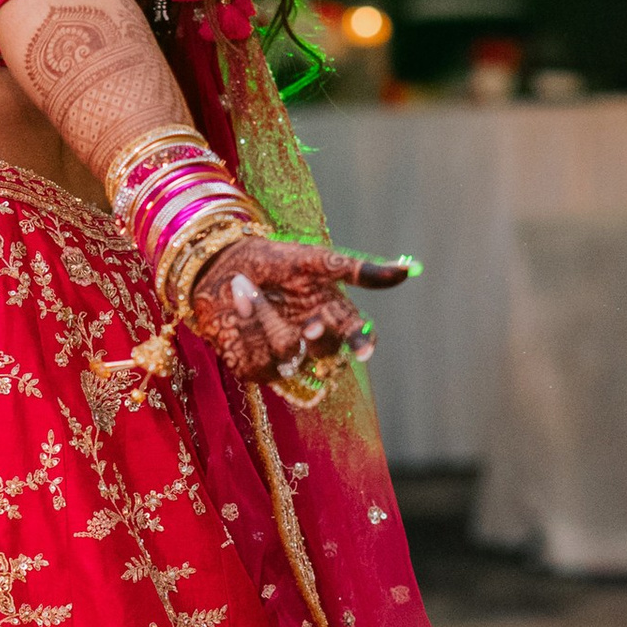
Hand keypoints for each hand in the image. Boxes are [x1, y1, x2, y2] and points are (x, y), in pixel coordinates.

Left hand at [186, 231, 414, 393]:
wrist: (219, 263)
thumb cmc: (270, 260)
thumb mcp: (314, 260)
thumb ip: (356, 270)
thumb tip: (407, 270)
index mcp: (331, 314)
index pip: (355, 336)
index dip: (360, 344)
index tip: (363, 349)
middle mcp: (310, 339)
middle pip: (327, 355)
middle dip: (318, 340)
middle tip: (309, 325)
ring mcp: (282, 356)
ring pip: (290, 357)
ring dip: (269, 323)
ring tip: (248, 289)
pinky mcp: (252, 366)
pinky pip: (257, 363)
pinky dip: (245, 330)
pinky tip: (236, 307)